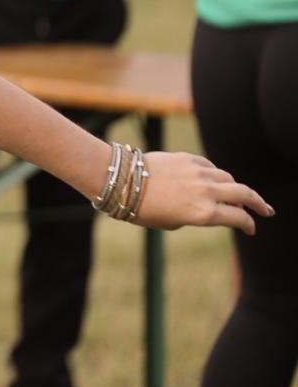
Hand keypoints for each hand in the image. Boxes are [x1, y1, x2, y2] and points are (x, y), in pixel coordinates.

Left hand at [132, 152, 273, 234]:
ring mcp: (199, 172)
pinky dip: (214, 175)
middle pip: (244, 194)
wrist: (122, 181)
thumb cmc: (142, 208)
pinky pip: (209, 167)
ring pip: (228, 178)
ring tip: (235, 195)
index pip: (239, 218)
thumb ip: (195, 215)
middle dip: (258, 203)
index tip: (251, 228)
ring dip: (234, 188)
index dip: (248, 224)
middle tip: (265, 210)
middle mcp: (206, 192)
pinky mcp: (188, 158)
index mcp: (204, 213)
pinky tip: (211, 180)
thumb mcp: (172, 222)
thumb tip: (206, 207)